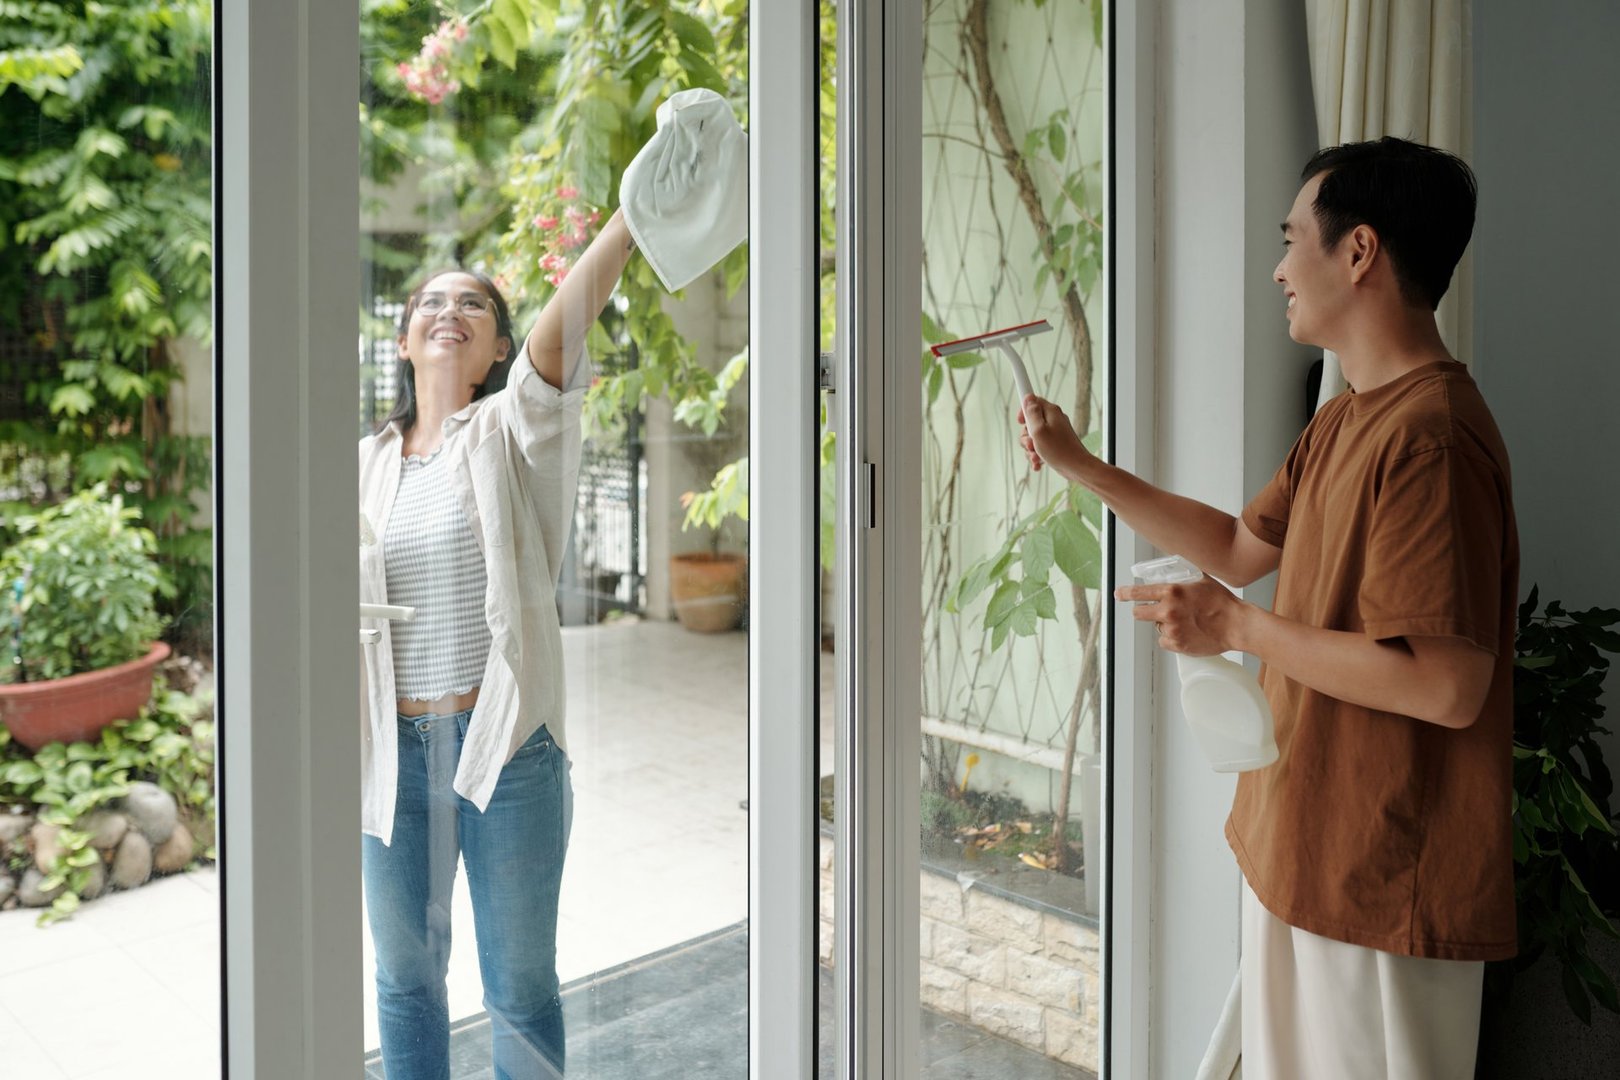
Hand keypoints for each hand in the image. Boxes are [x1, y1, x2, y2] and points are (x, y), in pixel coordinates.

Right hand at [1017, 395, 1090, 477]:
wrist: (1076, 468)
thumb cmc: (1058, 450)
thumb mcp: (1039, 430)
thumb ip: (1032, 413)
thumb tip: (1028, 397)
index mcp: (1051, 412)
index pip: (1033, 401)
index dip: (1024, 411)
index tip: (1021, 422)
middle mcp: (1054, 420)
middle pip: (1030, 423)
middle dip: (1026, 436)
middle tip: (1031, 444)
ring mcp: (1055, 433)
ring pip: (1034, 437)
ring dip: (1031, 448)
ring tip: (1036, 457)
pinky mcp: (1055, 444)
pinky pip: (1040, 446)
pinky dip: (1037, 455)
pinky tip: (1038, 463)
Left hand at [1113, 576, 1249, 655]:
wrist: (1237, 625)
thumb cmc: (1223, 603)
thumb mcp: (1202, 580)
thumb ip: (1186, 577)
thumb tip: (1179, 568)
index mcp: (1171, 592)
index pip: (1138, 592)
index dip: (1125, 593)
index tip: (1118, 594)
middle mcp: (1167, 611)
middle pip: (1138, 613)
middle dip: (1143, 611)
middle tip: (1155, 611)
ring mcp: (1171, 630)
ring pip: (1156, 628)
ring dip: (1164, 625)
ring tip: (1184, 622)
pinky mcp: (1177, 645)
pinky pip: (1165, 642)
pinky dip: (1172, 639)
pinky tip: (1187, 633)